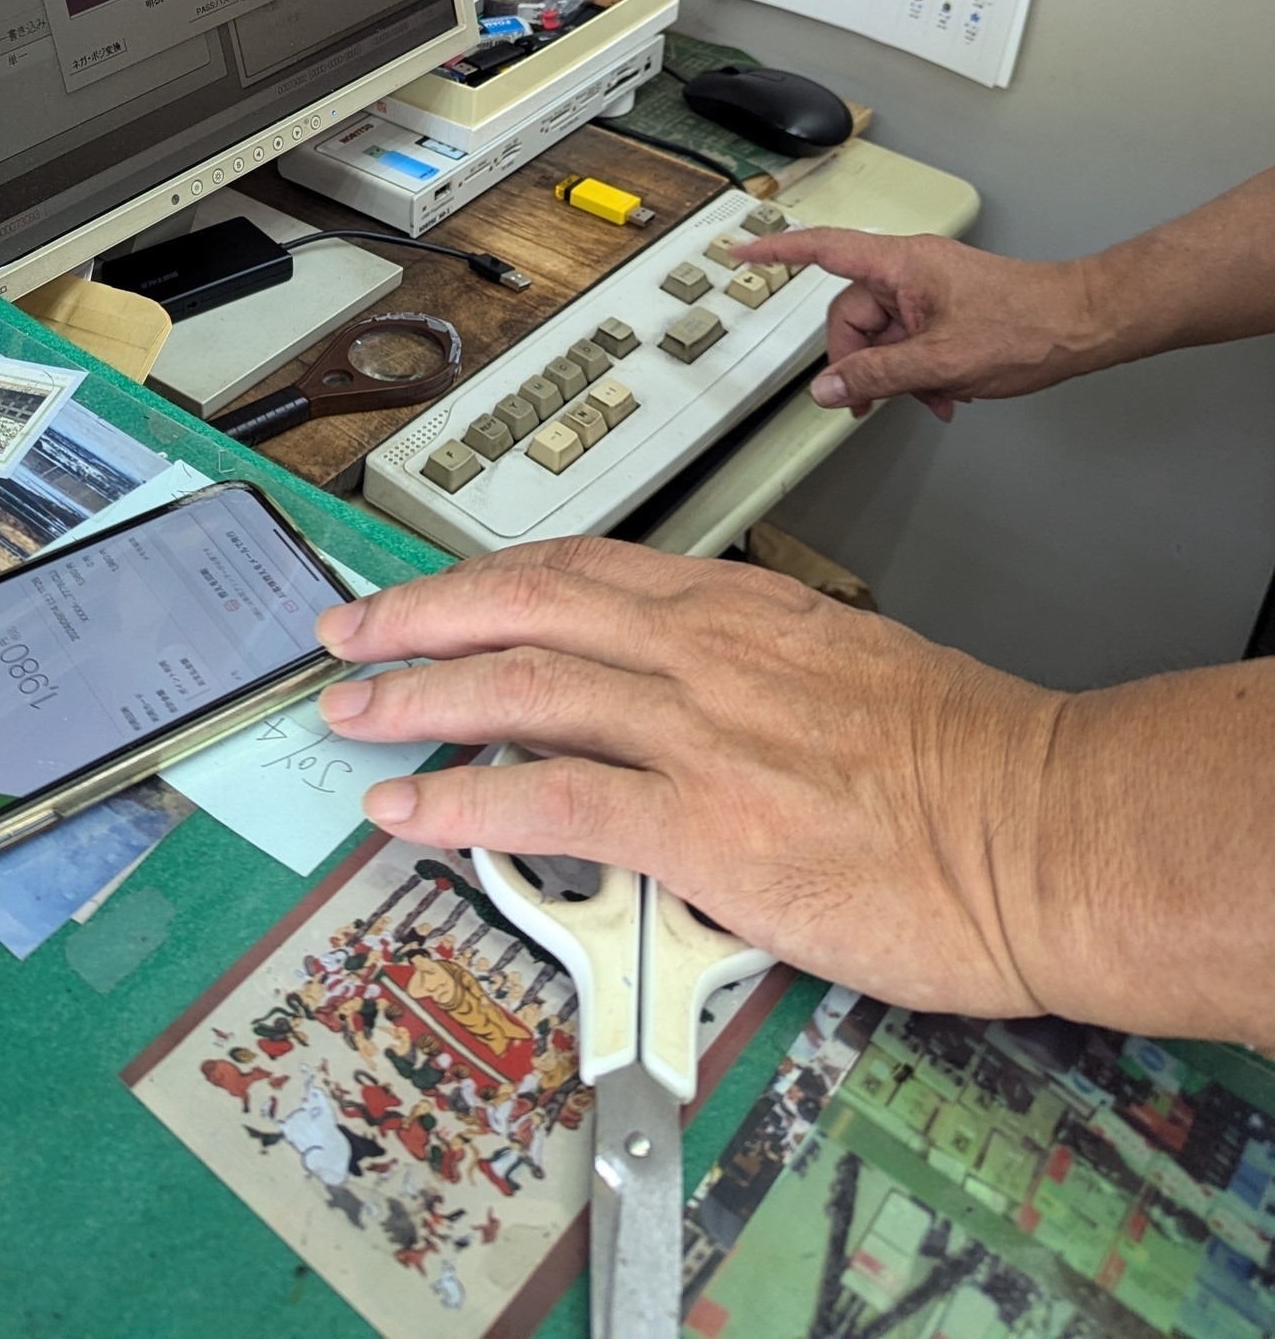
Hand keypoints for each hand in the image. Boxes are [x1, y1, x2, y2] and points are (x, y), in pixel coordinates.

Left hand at [317, 539, 1062, 1017]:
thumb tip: (690, 706)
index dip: (489, 578)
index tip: (435, 592)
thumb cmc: (968, 761)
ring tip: (348, 711)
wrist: (1043, 825)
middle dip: (420, 614)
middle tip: (349, 632)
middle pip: (524, 601)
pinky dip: (460, 798)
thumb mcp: (845, 671)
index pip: (580, 567)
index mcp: (738, 607)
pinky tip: (409, 807)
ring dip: (414, 695)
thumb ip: (752, 676)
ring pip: (516, 683)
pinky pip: (545, 798)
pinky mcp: (700, 822)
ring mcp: (695, 728)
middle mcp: (702, 647)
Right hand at [731, 226, 1096, 418]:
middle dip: (859, 361)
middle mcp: (911, 270)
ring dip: (895, 373)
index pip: (824, 249)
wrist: (1084, 325)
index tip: (742, 248)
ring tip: (926, 401)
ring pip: (884, 334)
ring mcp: (929, 290)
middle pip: (852, 313)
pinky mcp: (947, 309)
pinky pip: (910, 340)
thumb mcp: (940, 362)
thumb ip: (877, 375)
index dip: (777, 250)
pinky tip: (940, 396)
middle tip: (868, 401)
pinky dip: (917, 370)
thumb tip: (829, 389)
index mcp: (902, 264)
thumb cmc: (1028, 326)